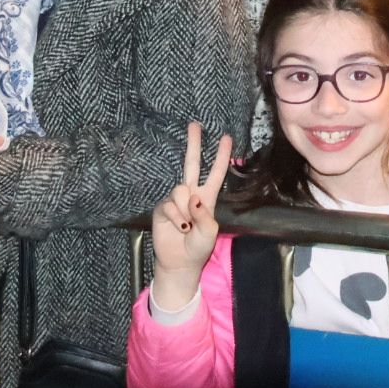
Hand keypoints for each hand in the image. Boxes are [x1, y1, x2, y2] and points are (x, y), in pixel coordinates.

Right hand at [150, 123, 232, 311]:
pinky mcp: (162, 208)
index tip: (225, 137)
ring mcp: (175, 200)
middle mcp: (191, 194)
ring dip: (185, 210)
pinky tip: (180, 227)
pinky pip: (170, 206)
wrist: (179, 262)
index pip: (215, 173)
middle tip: (194, 125)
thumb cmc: (198, 248)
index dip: (221, 156)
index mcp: (207, 198)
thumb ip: (205, 216)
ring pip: (180, 190)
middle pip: (192, 164)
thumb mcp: (209, 233)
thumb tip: (193, 198)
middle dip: (194, 144)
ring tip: (187, 226)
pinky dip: (177, 218)